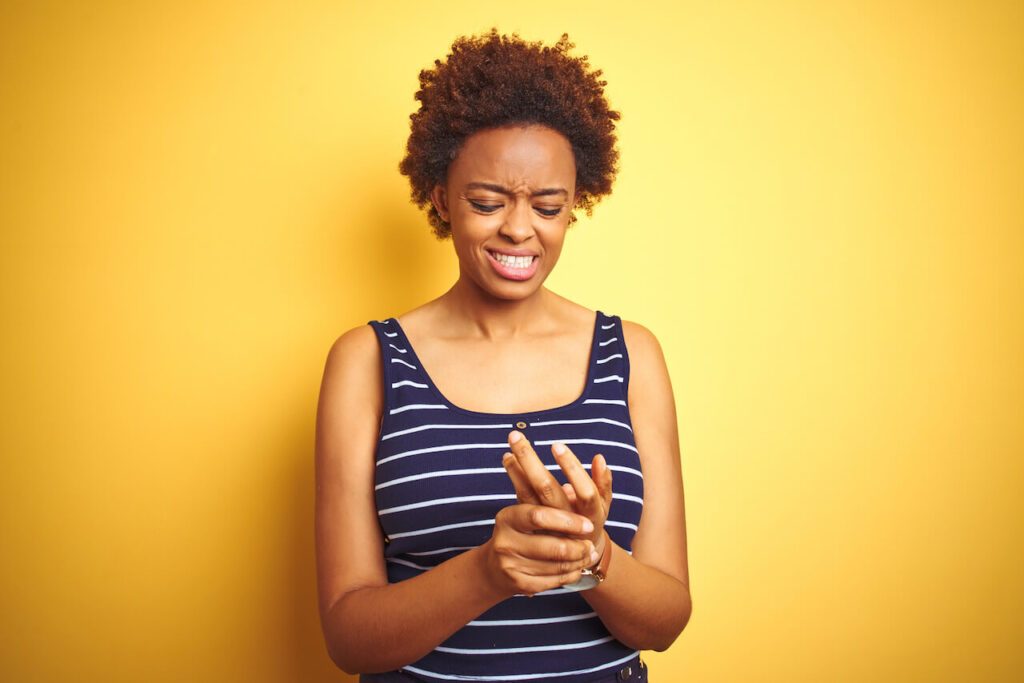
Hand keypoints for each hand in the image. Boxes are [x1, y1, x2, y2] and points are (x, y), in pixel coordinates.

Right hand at [482, 502, 598, 597]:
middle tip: (591, 545)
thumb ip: (545, 501)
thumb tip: (571, 487)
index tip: (589, 525)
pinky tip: (577, 569)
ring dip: (578, 562)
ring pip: (556, 566)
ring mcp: (509, 565)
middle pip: (552, 546)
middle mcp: (504, 541)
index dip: (567, 521)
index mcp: (507, 517)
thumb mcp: (525, 513)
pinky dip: (570, 575)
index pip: (539, 516)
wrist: (495, 567)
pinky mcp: (517, 584)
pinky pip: (553, 581)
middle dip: (578, 548)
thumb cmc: (520, 532)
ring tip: (589, 555)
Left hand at [501, 431, 613, 560]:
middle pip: (546, 489)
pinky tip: (507, 459)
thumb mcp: (602, 505)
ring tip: (508, 447)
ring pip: (527, 495)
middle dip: (530, 460)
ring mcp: (546, 526)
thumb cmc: (589, 521)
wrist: (573, 558)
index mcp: (589, 515)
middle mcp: (565, 521)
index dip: (571, 469)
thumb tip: (599, 458)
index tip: (556, 445)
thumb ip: (603, 483)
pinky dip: (514, 477)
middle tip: (516, 435)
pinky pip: (520, 499)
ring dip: (516, 469)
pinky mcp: (530, 527)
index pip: (582, 491)